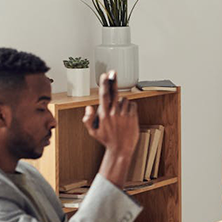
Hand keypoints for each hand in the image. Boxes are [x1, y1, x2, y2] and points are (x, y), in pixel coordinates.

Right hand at [83, 72, 138, 187]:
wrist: (121, 149)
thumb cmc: (107, 140)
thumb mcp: (93, 132)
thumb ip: (88, 119)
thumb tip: (89, 107)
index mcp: (104, 115)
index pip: (103, 96)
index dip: (104, 84)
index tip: (104, 75)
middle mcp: (114, 113)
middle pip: (114, 93)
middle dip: (113, 81)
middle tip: (112, 72)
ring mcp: (124, 115)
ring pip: (124, 99)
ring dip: (121, 102)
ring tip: (119, 114)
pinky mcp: (133, 117)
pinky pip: (132, 105)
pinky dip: (130, 107)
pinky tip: (126, 115)